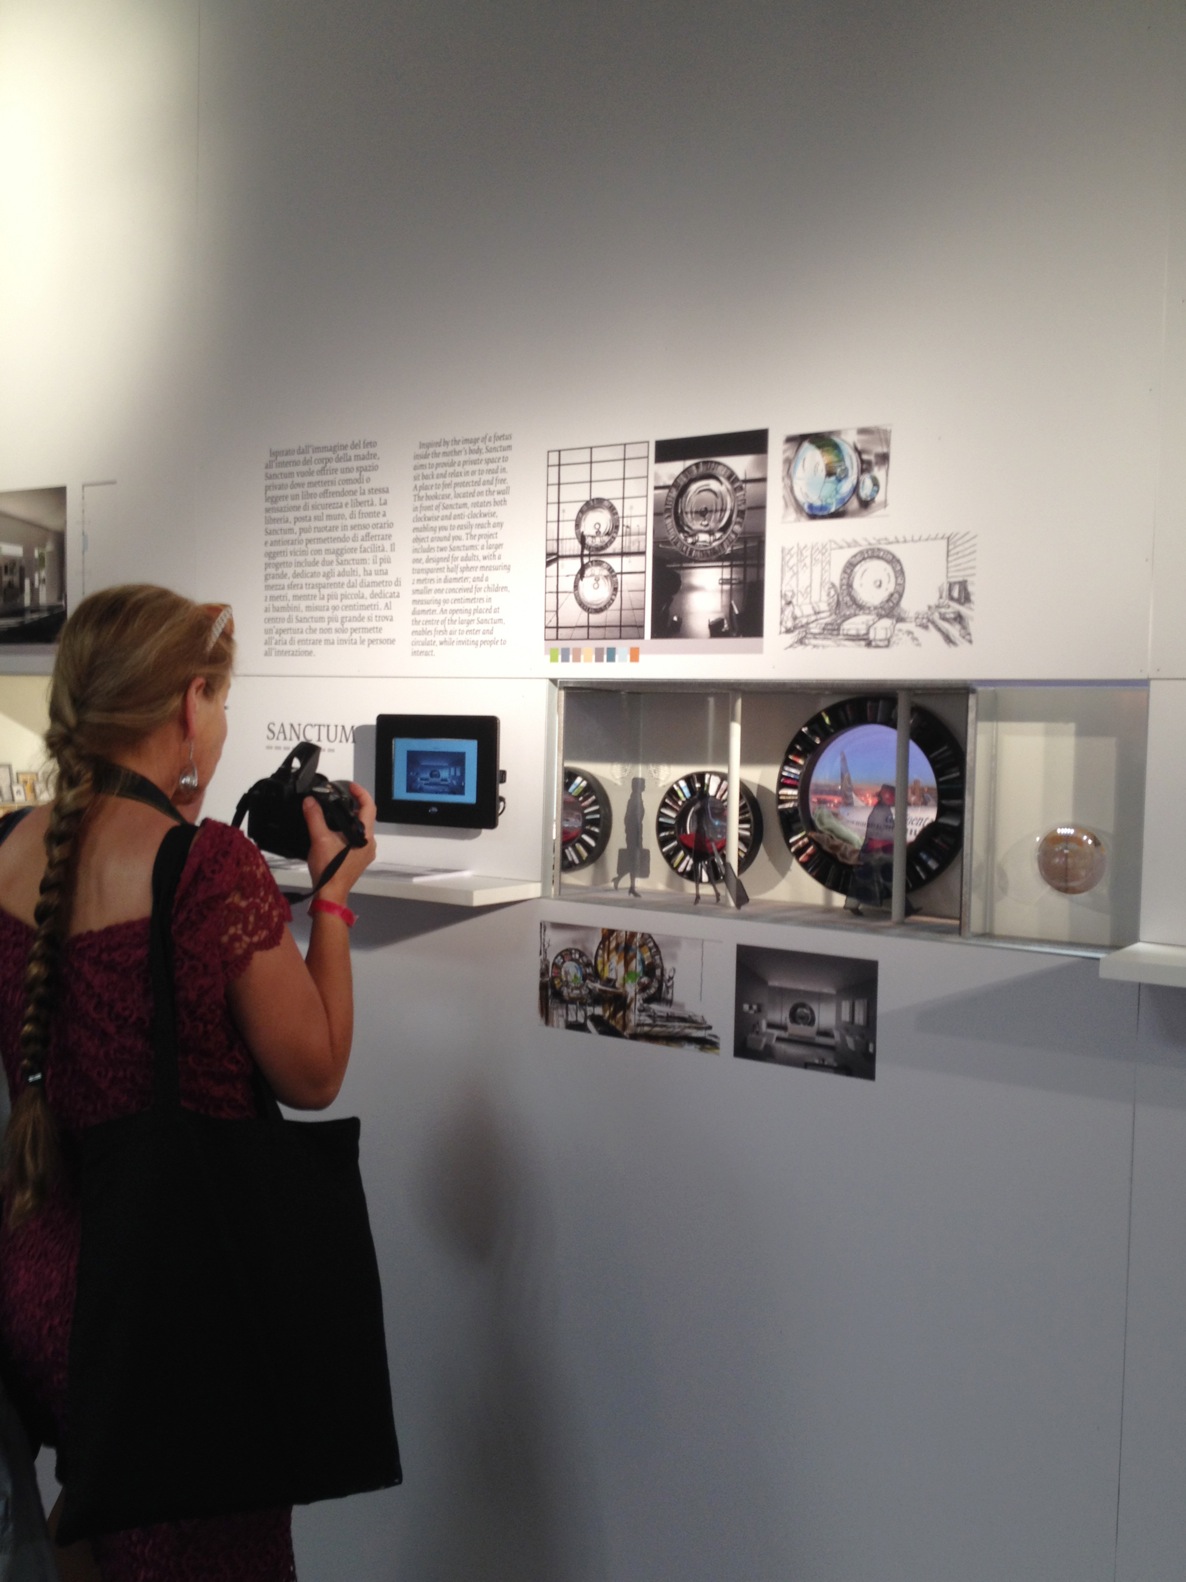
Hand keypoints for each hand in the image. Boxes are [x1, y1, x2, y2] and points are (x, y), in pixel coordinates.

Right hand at [303, 783, 377, 901]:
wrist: (330, 893)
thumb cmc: (329, 869)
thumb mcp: (319, 839)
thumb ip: (314, 817)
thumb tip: (310, 801)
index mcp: (365, 836)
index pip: (369, 807)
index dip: (361, 793)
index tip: (350, 786)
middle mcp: (369, 843)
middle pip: (366, 817)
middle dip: (353, 804)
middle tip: (339, 796)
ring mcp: (366, 852)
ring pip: (361, 828)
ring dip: (350, 818)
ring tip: (334, 811)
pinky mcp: (359, 859)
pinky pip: (357, 839)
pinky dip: (348, 830)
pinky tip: (335, 831)